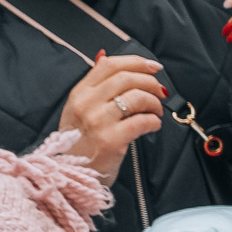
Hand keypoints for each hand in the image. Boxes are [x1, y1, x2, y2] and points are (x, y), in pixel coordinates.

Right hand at [58, 53, 167, 184]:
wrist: (70, 176)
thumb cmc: (79, 143)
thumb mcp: (78, 109)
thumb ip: (94, 84)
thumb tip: (105, 55)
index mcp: (79, 93)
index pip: (110, 65)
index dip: (136, 62)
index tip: (154, 67)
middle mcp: (86, 104)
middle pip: (126, 78)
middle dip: (151, 82)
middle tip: (161, 91)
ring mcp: (98, 122)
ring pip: (137, 97)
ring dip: (154, 102)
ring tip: (156, 111)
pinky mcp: (111, 140)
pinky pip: (142, 121)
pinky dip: (154, 121)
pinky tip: (153, 125)